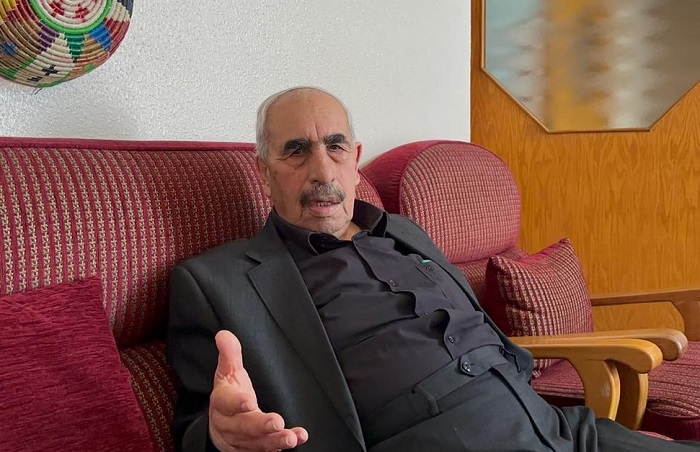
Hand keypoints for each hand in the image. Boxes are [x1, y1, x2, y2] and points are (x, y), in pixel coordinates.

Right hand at [209, 330, 308, 450]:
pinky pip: (265, 451)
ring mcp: (241, 440)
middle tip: (277, 422)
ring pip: (256, 443)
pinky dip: (280, 447)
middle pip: (244, 427)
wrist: (219, 428)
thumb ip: (229, 354)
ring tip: (291, 437)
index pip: (227, 402)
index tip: (249, 401)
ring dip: (274, 441)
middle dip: (260, 426)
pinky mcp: (252, 450)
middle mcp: (230, 424)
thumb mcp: (227, 373)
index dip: (237, 403)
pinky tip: (298, 439)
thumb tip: (224, 334)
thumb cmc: (228, 395)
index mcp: (223, 403)